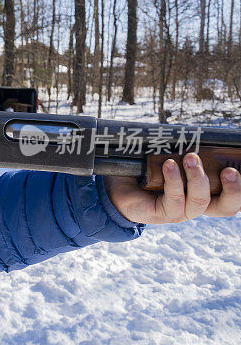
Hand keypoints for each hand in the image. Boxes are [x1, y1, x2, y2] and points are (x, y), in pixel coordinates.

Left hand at [103, 152, 240, 223]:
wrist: (115, 187)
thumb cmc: (146, 170)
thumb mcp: (170, 157)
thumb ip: (184, 150)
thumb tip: (196, 131)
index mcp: (204, 193)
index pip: (231, 196)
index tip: (240, 168)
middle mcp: (196, 205)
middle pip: (226, 207)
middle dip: (234, 190)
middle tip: (229, 170)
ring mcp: (181, 212)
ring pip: (200, 201)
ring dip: (197, 178)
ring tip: (189, 157)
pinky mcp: (163, 214)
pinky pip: (174, 199)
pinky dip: (173, 180)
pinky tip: (168, 165)